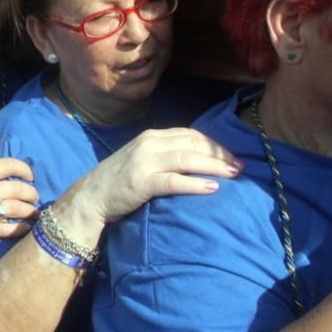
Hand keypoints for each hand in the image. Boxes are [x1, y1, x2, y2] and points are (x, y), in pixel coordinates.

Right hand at [0, 135, 38, 249]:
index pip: (9, 165)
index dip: (25, 169)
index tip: (30, 177)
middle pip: (17, 189)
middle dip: (32, 193)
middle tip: (34, 197)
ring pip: (16, 208)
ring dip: (29, 211)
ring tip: (33, 212)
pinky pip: (8, 229)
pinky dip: (21, 228)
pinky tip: (26, 227)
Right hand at [66, 128, 241, 226]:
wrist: (90, 197)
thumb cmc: (119, 181)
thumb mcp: (142, 159)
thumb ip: (164, 154)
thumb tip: (196, 160)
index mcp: (152, 136)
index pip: (191, 134)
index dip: (215, 144)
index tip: (232, 156)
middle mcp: (149, 143)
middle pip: (194, 144)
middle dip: (221, 154)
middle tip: (240, 166)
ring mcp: (144, 162)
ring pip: (188, 159)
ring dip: (215, 166)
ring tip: (234, 174)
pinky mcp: (141, 182)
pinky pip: (174, 181)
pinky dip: (195, 183)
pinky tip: (213, 188)